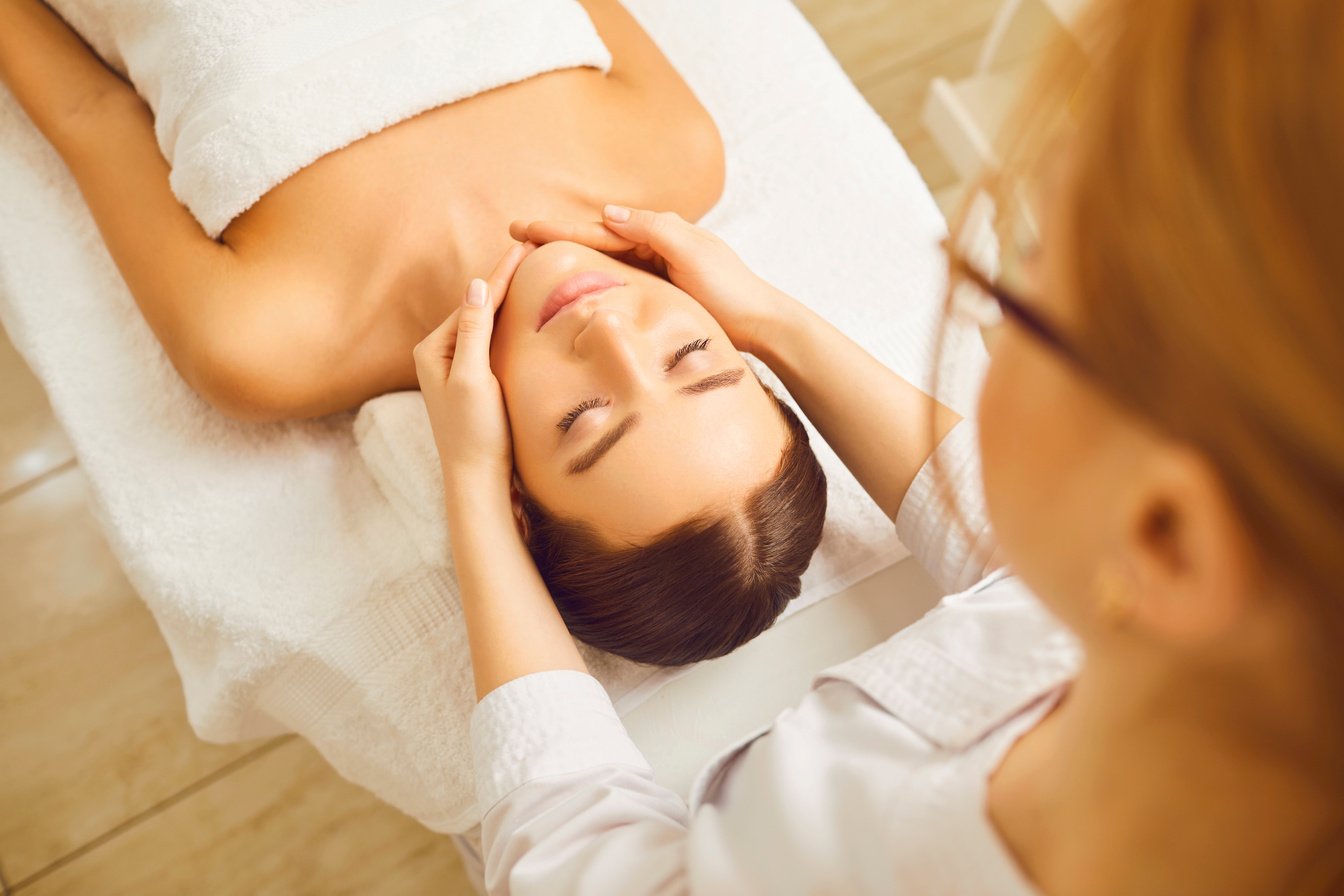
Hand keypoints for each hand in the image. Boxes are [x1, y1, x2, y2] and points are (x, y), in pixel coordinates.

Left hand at [413, 242, 531, 490]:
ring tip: (527, 273)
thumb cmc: (474, 432)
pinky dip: (506, 325)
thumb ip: (473, 331)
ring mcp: (456, 370)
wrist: (477, 480)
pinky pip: (491, 343)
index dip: (500, 275)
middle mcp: (439, 355)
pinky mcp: (473, 384)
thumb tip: (476, 285)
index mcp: (432, 349)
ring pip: (485, 325)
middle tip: (528, 250)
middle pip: (477, 309)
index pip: (473, 303)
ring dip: (506, 301)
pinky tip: (519, 315)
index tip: (522, 247)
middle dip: (503, 282)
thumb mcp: (473, 377)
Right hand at [510, 205, 790, 356]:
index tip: (523, 227)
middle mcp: (656, 245)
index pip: (600, 227)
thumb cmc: (731, 290)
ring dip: (571, 254)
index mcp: (660, 230)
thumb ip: (652, 229)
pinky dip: (594, 277)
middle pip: (597, 238)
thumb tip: (608, 213)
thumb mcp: (692, 252)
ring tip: (535, 254)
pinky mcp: (663, 292)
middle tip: (516, 235)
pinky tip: (578, 283)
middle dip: (557, 236)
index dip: (559, 228)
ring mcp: (659, 268)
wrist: (762, 324)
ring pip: (605, 259)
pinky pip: (619, 280)